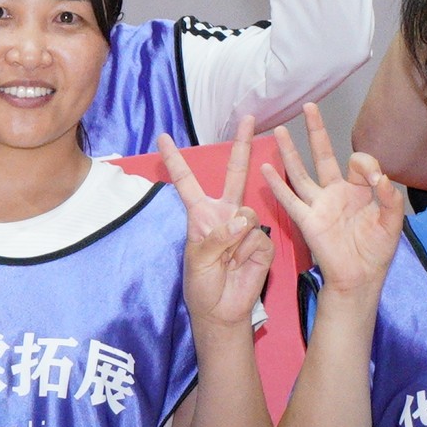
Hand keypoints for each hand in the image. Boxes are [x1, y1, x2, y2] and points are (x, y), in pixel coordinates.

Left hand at [172, 139, 276, 332]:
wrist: (222, 310)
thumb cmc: (202, 285)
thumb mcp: (197, 260)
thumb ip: (217, 237)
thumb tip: (243, 218)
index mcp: (201, 216)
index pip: (186, 182)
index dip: (175, 161)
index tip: (162, 137)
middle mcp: (225, 215)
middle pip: (234, 174)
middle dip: (241, 145)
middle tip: (250, 117)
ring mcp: (246, 227)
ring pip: (247, 215)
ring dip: (235, 239)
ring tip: (227, 261)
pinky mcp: (263, 242)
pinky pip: (258, 237)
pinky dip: (249, 251)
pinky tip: (242, 264)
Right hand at [256, 105, 406, 294]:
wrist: (361, 278)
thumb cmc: (376, 251)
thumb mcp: (392, 222)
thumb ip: (389, 197)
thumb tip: (379, 176)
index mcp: (357, 191)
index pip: (358, 163)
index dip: (366, 164)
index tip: (374, 179)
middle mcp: (335, 193)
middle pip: (322, 155)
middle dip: (316, 131)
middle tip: (309, 107)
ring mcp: (319, 206)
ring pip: (300, 173)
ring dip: (290, 152)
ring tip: (280, 130)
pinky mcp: (308, 221)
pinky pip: (290, 200)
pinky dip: (277, 185)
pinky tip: (266, 168)